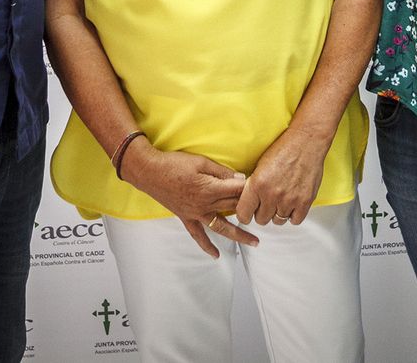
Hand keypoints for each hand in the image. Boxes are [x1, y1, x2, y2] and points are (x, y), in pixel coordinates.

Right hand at [121, 143, 259, 255]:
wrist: (150, 172)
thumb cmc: (174, 163)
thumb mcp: (201, 162)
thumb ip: (222, 172)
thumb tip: (240, 179)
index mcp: (210, 188)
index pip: (237, 191)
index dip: (251, 188)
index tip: (263, 187)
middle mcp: (204, 204)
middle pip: (233, 208)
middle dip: (250, 208)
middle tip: (267, 210)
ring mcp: (196, 214)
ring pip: (222, 227)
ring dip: (239, 235)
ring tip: (255, 242)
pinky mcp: (186, 218)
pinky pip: (198, 235)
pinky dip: (206, 246)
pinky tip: (215, 255)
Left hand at [235, 127, 327, 226]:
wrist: (306, 142)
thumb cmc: (284, 149)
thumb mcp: (259, 165)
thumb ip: (253, 186)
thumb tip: (247, 202)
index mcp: (257, 184)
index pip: (244, 214)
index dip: (245, 214)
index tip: (248, 212)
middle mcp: (272, 194)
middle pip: (261, 219)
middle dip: (262, 212)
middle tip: (266, 202)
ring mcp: (289, 200)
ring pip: (278, 221)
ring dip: (278, 213)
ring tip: (281, 200)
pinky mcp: (305, 201)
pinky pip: (295, 220)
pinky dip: (293, 214)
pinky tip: (292, 204)